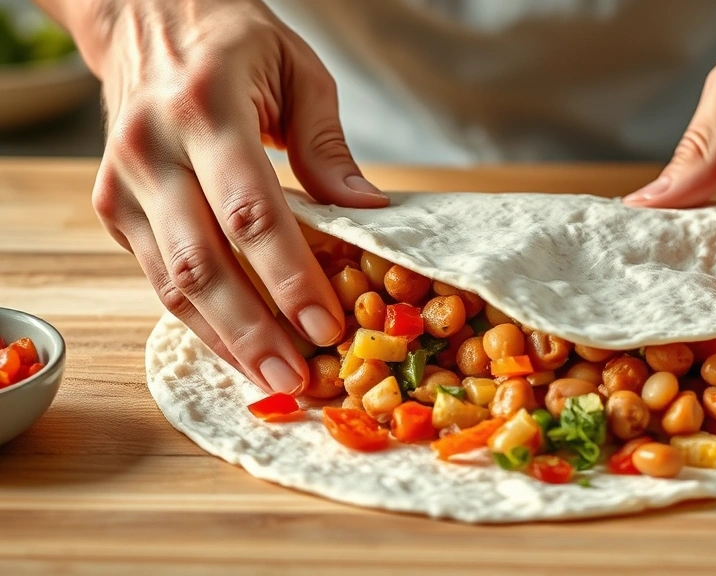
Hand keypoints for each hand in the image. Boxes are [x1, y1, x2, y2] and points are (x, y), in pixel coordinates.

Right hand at [55, 0, 388, 394]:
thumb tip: (369, 215)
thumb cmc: (234, 44)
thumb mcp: (297, 72)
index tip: (327, 325)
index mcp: (206, 109)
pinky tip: (236, 349)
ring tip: (271, 380)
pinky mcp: (111, 207)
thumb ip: (327, 147)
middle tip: (297, 378)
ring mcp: (122, 183)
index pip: (251, 211)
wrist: (146, 16)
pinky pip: (157, 277)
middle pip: (204, 261)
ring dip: (224, 339)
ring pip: (173, 281)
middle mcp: (153, 149)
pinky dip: (198, 320)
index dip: (290, 276)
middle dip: (254, 330)